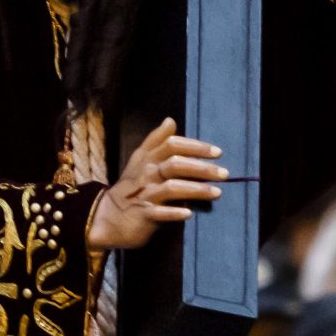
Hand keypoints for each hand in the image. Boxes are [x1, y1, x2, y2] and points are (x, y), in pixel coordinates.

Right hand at [87, 120, 225, 250]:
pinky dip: (174, 213)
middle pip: (175, 164)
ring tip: (217, 192)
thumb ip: (157, 139)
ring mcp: (145, 194)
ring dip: (196, 189)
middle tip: (224, 173)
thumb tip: (171, 119)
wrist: (110, 215)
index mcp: (148, 158)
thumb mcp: (140, 159)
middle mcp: (146, 173)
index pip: (172, 145)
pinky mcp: (143, 214)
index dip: (195, 147)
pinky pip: (160, 213)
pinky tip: (189, 213)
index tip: (217, 153)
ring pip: (172, 187)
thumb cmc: (133, 185)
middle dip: (201, 168)